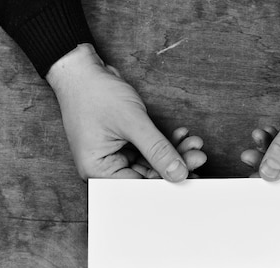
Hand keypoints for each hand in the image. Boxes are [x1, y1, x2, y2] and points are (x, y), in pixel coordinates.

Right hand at [46, 43, 200, 181]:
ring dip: (174, 152)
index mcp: (98, 171)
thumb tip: (178, 172)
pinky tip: (181, 135)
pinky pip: (148, 149)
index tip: (191, 176)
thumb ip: (157, 149)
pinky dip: (165, 142)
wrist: (81, 69)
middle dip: (175, 163)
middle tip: (198, 156)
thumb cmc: (94, 93)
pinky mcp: (123, 143)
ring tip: (194, 143)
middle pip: (148, 175)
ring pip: (151, 161)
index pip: (138, 186)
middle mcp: (105, 167)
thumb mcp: (131, 122)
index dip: (167, 182)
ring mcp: (115, 154)